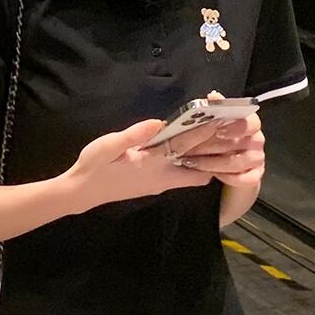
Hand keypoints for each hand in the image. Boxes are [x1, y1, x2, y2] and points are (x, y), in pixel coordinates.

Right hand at [66, 117, 214, 209]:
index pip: (183, 146)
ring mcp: (162, 184)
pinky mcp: (158, 186)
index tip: (221, 120)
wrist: (83, 193)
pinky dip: (196, 165)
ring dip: (208, 160)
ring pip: (195, 175)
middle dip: (216, 152)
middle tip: (231, 136)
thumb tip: (157, 122)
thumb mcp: (107, 147)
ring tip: (220, 141)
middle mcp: (162, 177)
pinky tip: (198, 151)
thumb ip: (133, 136)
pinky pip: (186, 177)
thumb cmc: (93, 167)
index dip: (203, 132)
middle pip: (200, 168)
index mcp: (150, 164)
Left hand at [170, 92, 264, 189]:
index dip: (236, 126)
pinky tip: (212, 175)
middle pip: (245, 143)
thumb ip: (214, 109)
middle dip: (215, 147)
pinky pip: (246, 179)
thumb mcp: (211, 124)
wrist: (221, 163)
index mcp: (248, 123)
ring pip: (240, 162)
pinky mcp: (255, 176)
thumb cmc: (215, 140)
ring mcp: (257, 159)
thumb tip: (213, 96)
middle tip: (191, 149)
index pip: (251, 122)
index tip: (218, 130)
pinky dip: (228, 178)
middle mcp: (256, 140)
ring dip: (215, 163)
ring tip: (194, 163)